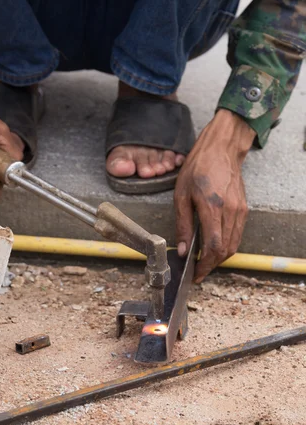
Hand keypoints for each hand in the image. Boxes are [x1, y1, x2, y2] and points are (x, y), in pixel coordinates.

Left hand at [174, 109, 255, 281]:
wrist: (221, 150)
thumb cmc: (198, 169)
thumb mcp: (181, 195)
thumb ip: (182, 224)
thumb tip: (182, 249)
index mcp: (212, 208)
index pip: (213, 246)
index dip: (205, 265)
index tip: (196, 274)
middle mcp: (230, 211)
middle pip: (225, 250)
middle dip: (211, 265)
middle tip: (198, 271)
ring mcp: (240, 210)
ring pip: (234, 245)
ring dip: (220, 257)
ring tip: (204, 261)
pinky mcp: (244, 209)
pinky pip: (237, 234)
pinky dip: (227, 245)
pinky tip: (214, 245)